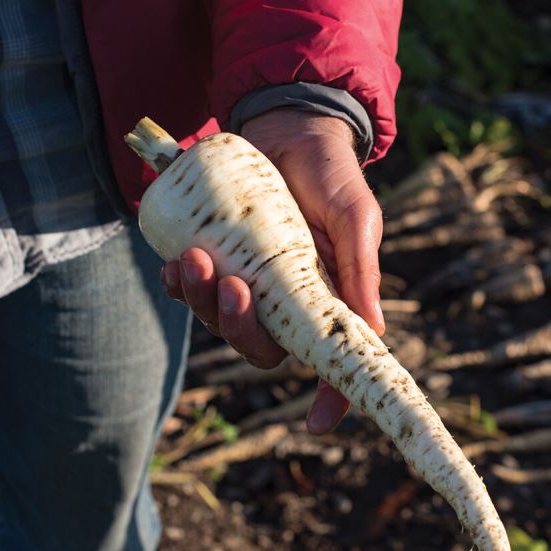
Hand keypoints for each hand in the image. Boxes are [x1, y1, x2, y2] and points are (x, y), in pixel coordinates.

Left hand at [161, 109, 384, 434]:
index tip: (315, 424)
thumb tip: (376, 333)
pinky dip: (179, 285)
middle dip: (237, 326)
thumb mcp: (354, 216)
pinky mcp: (215, 258)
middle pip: (260, 346)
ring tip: (192, 257)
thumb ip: (360, 270)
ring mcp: (247, 281)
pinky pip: (191, 291)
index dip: (328, 399)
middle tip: (230, 283)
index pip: (329, 359)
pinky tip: (174, 262)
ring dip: (202, 299)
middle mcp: (286, 299)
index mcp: (327, 298)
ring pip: (219, 320)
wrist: (286, 126)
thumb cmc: (330, 173)